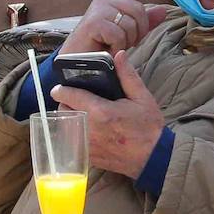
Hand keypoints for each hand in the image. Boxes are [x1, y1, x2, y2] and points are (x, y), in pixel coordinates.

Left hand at [51, 50, 164, 178]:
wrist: (154, 158)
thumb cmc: (149, 128)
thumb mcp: (142, 97)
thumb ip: (127, 75)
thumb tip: (119, 55)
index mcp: (100, 111)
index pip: (70, 96)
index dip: (61, 89)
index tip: (59, 87)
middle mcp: (89, 129)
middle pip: (63, 112)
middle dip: (65, 104)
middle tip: (74, 100)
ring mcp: (88, 145)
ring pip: (65, 128)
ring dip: (69, 120)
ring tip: (79, 114)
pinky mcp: (89, 157)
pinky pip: (73, 143)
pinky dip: (75, 135)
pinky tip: (86, 131)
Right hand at [61, 0, 171, 55]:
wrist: (77, 61)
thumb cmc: (101, 46)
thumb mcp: (127, 33)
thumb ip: (144, 21)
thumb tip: (162, 10)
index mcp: (114, 0)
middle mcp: (106, 0)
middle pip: (139, 11)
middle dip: (138, 32)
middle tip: (123, 43)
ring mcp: (99, 9)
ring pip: (130, 25)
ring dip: (125, 42)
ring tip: (112, 46)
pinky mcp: (94, 22)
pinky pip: (119, 35)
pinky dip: (116, 47)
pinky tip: (106, 49)